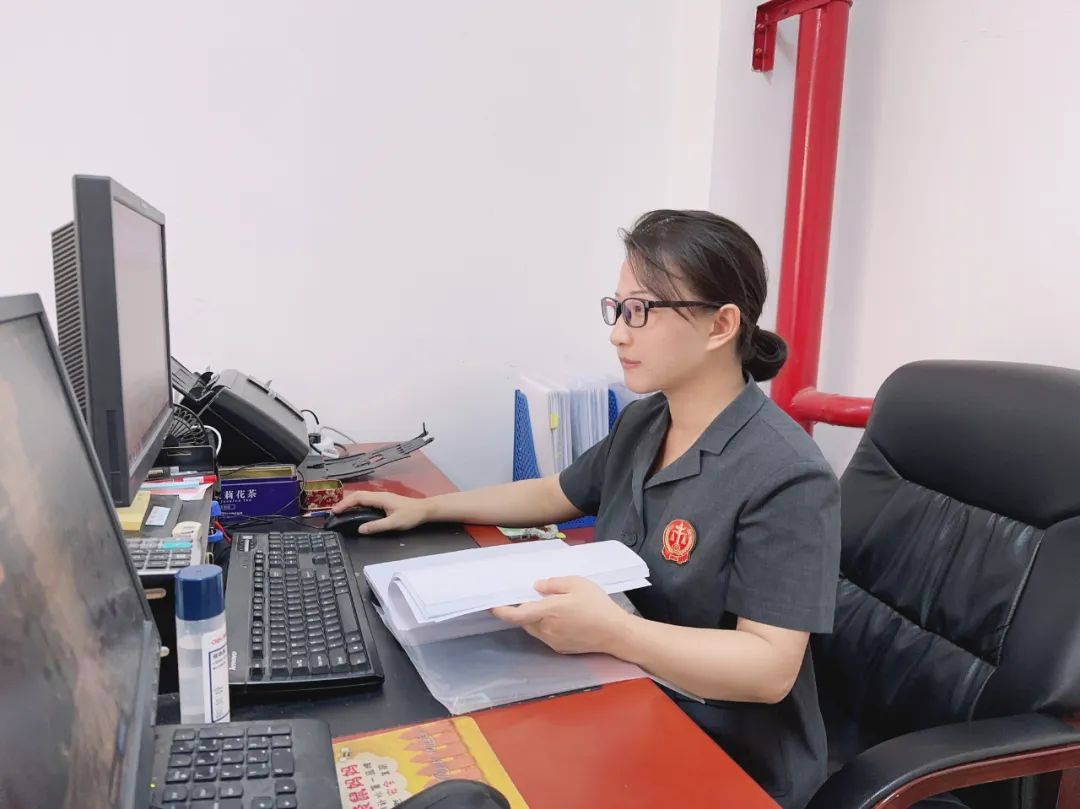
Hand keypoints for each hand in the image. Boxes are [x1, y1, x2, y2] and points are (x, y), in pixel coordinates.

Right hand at [329, 489, 431, 533]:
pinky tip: (355, 510)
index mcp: (380, 498)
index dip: (345, 504)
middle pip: (358, 495)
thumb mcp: (394, 523)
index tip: (335, 511)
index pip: (358, 498)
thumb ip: (377, 526)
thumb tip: (360, 529)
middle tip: (334, 512)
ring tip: (341, 510)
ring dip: (350, 502)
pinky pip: (367, 500)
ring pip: (362, 496)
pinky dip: (357, 503)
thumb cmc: (411, 515)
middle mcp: (379, 495)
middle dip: (344, 502)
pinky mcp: (384, 501)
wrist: (424, 510)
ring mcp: (382, 497)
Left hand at [491, 577, 632, 655]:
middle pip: (524, 621)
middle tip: (530, 598)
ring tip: (550, 607)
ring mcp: (552, 641)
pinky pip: (545, 635)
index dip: (500, 611)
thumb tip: (536, 587)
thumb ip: (553, 584)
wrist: (616, 633)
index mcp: (548, 612)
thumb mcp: (577, 584)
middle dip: (522, 610)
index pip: (516, 615)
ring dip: (534, 619)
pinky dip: (545, 626)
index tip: (491, 604)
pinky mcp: (560, 648)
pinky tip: (561, 619)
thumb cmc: (598, 605)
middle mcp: (546, 629)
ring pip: (534, 628)